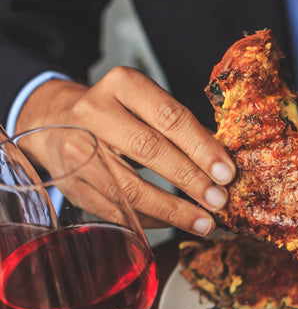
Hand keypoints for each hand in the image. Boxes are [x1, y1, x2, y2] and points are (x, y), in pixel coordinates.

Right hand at [16, 68, 234, 235]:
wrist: (58, 122)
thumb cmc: (117, 114)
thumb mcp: (144, 104)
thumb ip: (178, 129)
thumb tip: (222, 166)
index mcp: (122, 84)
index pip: (169, 117)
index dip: (202, 147)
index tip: (227, 172)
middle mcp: (95, 112)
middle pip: (150, 150)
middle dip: (190, 179)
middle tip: (218, 200)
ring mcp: (79, 150)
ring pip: (130, 187)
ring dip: (172, 210)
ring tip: (203, 221)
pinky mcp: (73, 184)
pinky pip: (117, 209)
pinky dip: (150, 220)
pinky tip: (174, 223)